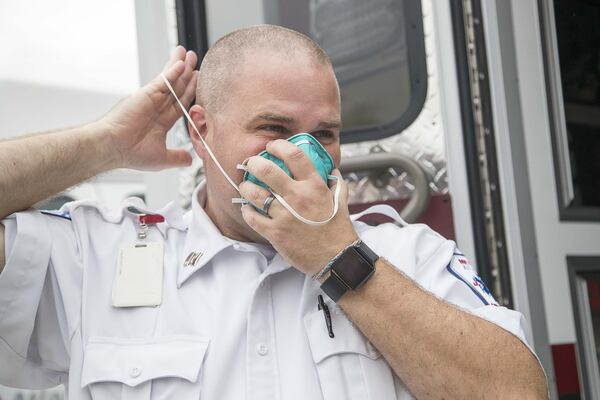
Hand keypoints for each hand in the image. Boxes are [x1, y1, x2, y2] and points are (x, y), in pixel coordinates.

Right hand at [100, 46, 197, 169]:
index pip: (181, 103)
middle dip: (187, 75)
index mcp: (162, 121)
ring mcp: (152, 100)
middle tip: (195, 60)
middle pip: (177, 88)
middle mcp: (158, 108)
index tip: (198, 81)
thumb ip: (177, 157)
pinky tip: (181, 63)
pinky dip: (172, 71)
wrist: (113, 147)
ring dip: (181, 67)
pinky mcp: (146, 94)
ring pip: (171, 81)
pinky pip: (163, 81)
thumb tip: (190, 160)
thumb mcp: (162, 158)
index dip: (190, 92)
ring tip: (189, 54)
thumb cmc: (132, 155)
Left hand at [238, 140, 358, 274]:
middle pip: (267, 170)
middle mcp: (298, 197)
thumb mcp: (341, 201)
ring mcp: (285, 215)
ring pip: (254, 193)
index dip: (278, 146)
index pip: (294, 155)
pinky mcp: (276, 233)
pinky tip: (248, 209)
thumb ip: (335, 183)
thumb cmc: (338, 231)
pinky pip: (252, 217)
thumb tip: (332, 170)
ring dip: (246, 187)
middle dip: (254, 163)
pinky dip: (247, 211)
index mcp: (315, 186)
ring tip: (246, 187)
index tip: (272, 146)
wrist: (336, 259)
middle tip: (251, 164)